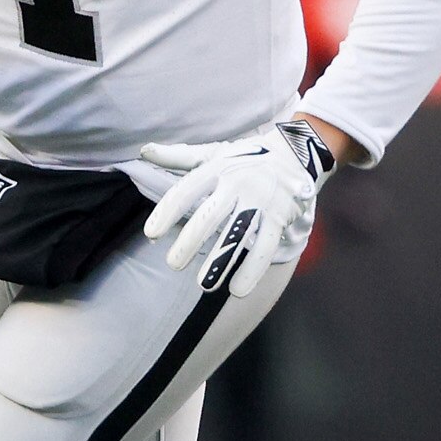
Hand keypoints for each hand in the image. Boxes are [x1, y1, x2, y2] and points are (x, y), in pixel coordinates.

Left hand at [138, 121, 337, 296]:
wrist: (295, 152)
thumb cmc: (245, 157)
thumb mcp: (213, 153)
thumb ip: (178, 157)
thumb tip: (144, 152)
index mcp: (217, 168)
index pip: (186, 190)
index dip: (167, 212)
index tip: (150, 234)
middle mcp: (238, 182)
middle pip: (210, 215)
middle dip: (190, 241)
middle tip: (173, 264)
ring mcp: (261, 200)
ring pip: (238, 233)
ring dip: (221, 259)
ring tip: (204, 285)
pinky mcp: (280, 216)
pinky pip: (265, 245)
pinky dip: (253, 269)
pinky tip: (239, 289)